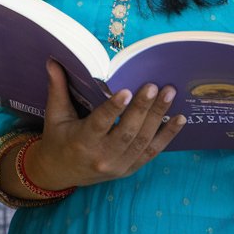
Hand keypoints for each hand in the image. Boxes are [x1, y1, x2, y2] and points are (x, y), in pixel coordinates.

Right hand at [23, 60, 185, 190]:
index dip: (114, 108)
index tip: (126, 91)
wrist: (61, 172)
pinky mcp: (131, 168)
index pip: (101, 124)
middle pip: (128, 132)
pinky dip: (167, 135)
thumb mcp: (54, 114)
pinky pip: (153, 152)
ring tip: (169, 94)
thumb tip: (53, 60)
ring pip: (143, 141)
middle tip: (154, 86)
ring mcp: (120, 166)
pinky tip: (180, 119)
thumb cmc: (57, 139)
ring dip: (159, 117)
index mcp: (82, 142)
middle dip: (143, 108)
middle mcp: (103, 157)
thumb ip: (57, 88)